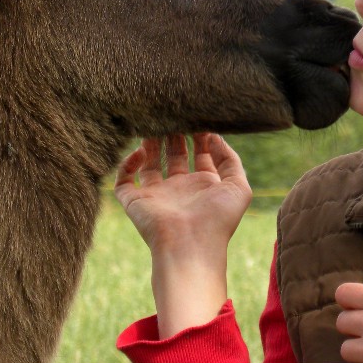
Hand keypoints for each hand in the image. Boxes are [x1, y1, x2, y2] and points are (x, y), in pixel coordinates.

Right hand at [114, 133, 251, 336]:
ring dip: (151, 143)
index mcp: (204, 186)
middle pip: (175, 155)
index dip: (200, 136)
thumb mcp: (238, 186)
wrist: (190, 247)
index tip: (198, 118)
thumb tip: (214, 137)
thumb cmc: (218, 220)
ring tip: (155, 124)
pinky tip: (140, 152)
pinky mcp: (135, 202)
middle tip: (174, 115)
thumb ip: (231, 160)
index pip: (201, 155)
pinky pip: (124, 179)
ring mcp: (157, 195)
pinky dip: (127, 163)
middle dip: (175, 135)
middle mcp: (180, 189)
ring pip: (149, 163)